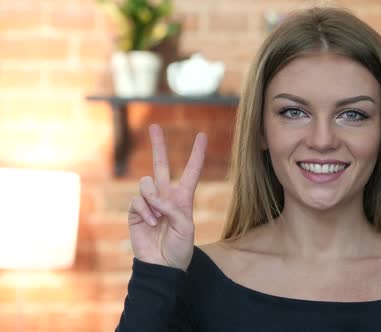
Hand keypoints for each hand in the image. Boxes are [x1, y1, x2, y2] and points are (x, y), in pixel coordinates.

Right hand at [127, 124, 206, 270]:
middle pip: (161, 165)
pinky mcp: (136, 211)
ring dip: (153, 199)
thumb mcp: (186, 228)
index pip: (191, 171)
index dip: (197, 154)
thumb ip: (174, 209)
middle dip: (158, 146)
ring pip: (147, 182)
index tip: (202, 135)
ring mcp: (149, 202)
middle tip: (154, 127)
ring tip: (158, 218)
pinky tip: (151, 223)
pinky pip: (138, 200)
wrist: (162, 266)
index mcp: (183, 198)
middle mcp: (166, 196)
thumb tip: (156, 197)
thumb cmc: (179, 249)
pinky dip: (145, 211)